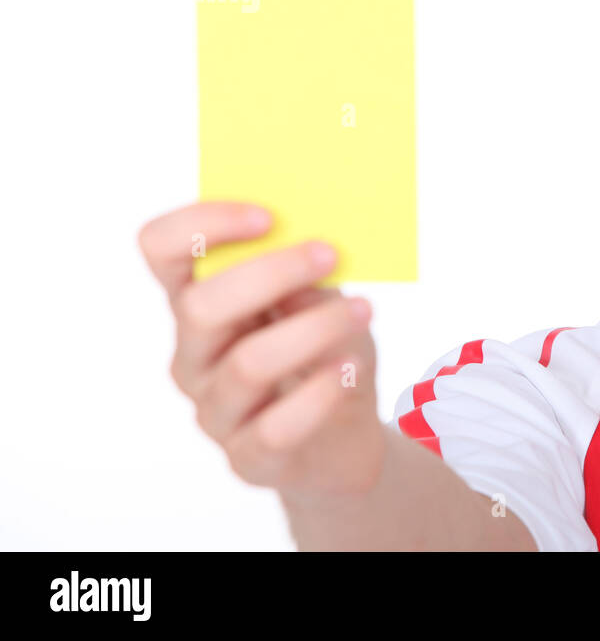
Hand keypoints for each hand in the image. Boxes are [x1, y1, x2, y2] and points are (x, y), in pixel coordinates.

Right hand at [138, 201, 386, 497]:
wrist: (346, 437)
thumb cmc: (326, 352)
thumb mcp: (324, 302)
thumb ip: (309, 278)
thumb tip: (310, 249)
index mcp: (200, 302)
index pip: (161, 250)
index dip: (201, 224)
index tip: (267, 215)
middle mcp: (194, 355)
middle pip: (199, 307)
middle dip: (269, 273)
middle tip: (329, 254)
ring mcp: (215, 410)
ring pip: (246, 364)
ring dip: (313, 329)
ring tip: (365, 310)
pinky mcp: (248, 458)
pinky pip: (275, 427)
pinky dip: (319, 393)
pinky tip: (349, 370)